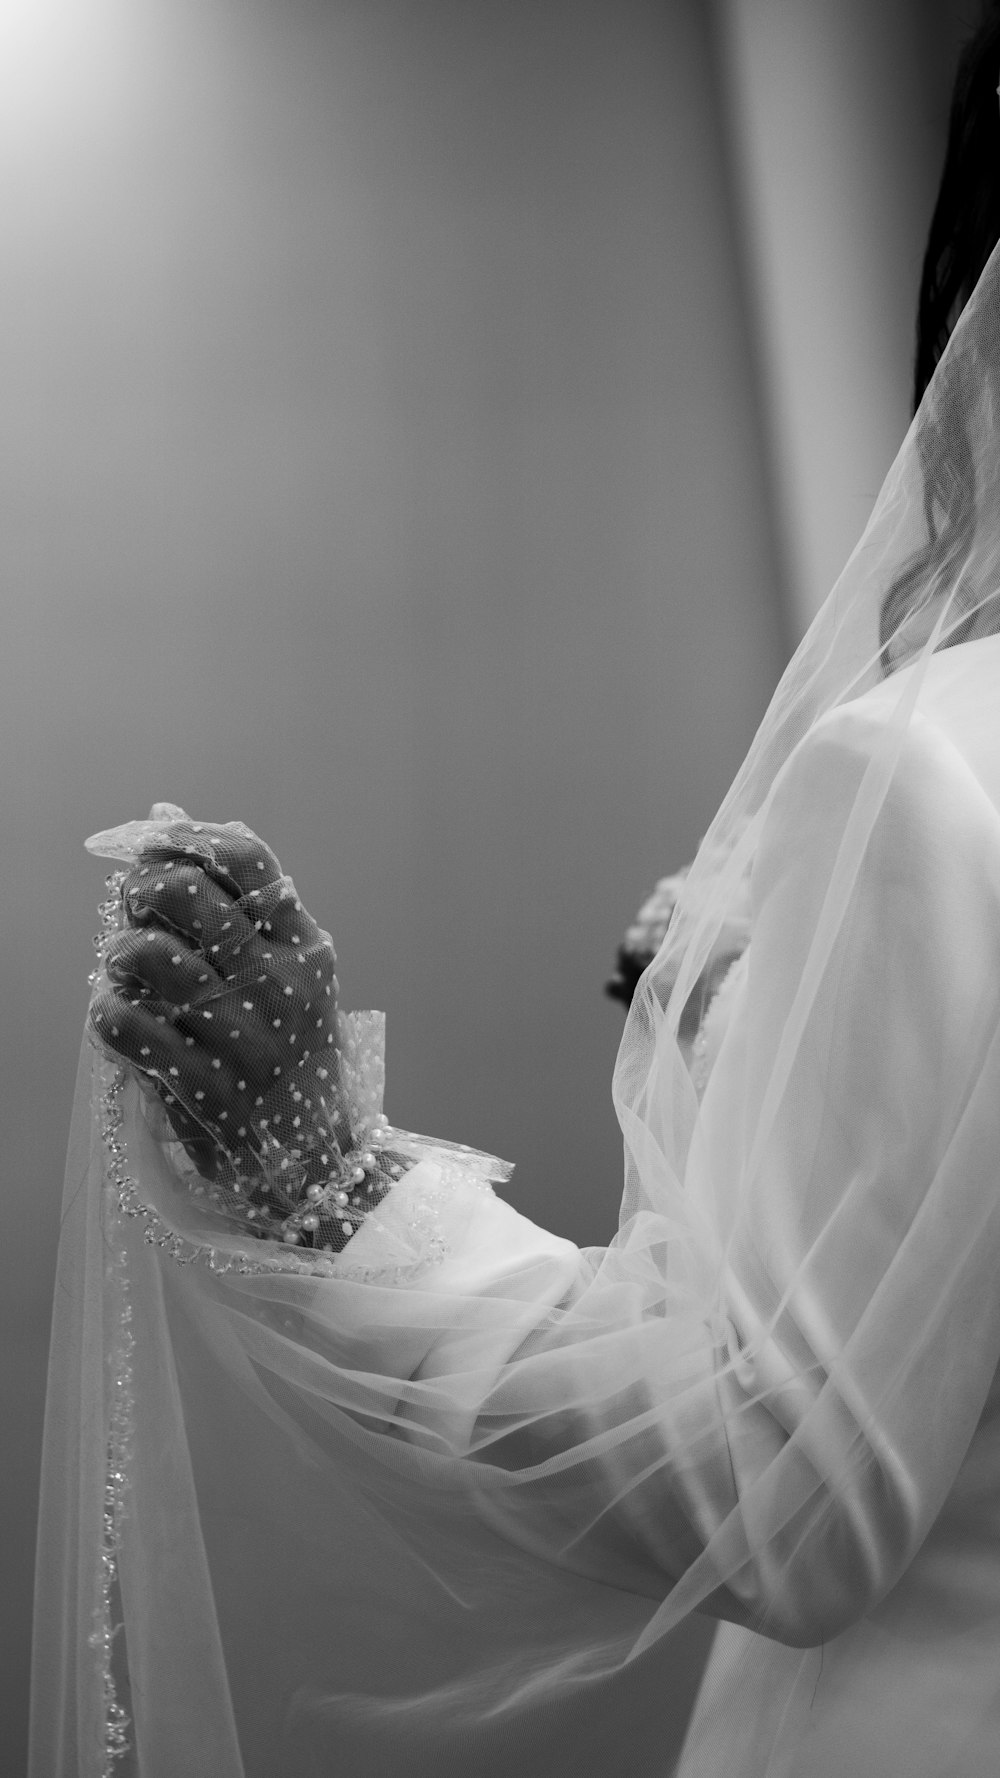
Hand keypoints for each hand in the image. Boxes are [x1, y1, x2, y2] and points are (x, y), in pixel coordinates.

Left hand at [89, 815, 345, 1191]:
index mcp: (306, 947)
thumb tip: (167, 813)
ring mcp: (245, 1037)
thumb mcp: (285, 974)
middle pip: (188, 893)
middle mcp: (281, 984)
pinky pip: (126, 1026)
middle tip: (137, 913)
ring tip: (127, 975)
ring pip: (148, 955)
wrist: (314, 1166)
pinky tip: (123, 1021)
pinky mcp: (206, 1088)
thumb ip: (234, 900)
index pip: (245, 858)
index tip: (155, 850)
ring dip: (119, 957)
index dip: (184, 839)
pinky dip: (109, 1015)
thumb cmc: (289, 1058)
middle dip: (143, 890)